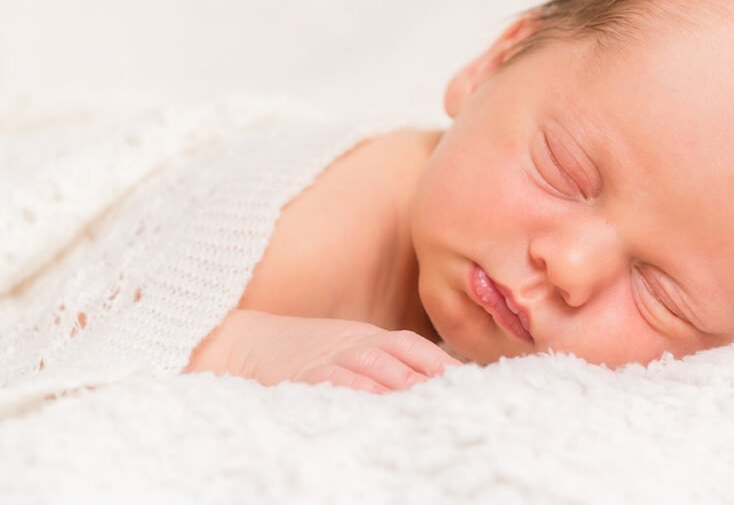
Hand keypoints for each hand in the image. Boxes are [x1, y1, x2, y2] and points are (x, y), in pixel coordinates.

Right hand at [186, 309, 460, 392]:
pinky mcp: (308, 374)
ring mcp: (334, 358)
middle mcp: (359, 345)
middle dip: (433, 379)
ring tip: (430, 404)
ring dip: (405, 385)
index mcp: (374, 338)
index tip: (473, 383)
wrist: (250, 342)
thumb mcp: (353, 347)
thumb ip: (389, 362)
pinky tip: (377, 405)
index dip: (444, 363)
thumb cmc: (309, 350)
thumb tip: (431, 384)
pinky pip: (338, 382)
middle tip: (460, 399)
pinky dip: (360, 391)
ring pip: (377, 369)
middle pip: (405, 360)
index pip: (417, 347)